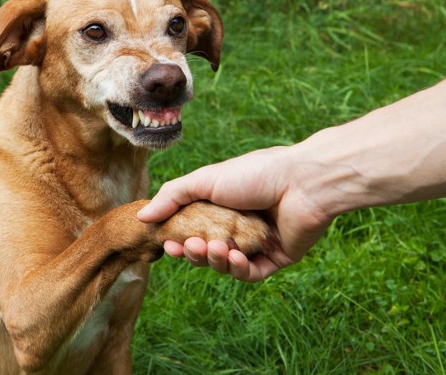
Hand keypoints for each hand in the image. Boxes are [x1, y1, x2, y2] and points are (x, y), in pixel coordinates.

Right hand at [137, 146, 333, 280]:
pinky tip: (235, 258)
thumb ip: (173, 197)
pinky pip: (252, 273)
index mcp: (223, 205)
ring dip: (216, 261)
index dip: (179, 240)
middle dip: (195, 253)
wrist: (302, 181)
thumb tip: (142, 217)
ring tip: (216, 249)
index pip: (194, 229)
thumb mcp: (206, 180)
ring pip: (228, 265)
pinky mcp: (278, 257)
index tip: (167, 243)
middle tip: (187, 247)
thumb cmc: (256, 173)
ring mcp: (258, 243)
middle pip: (208, 251)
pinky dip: (239, 270)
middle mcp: (239, 225)